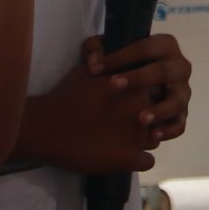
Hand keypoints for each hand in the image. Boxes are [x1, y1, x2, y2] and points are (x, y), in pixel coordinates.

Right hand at [19, 45, 162, 173]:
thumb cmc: (67, 96)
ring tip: (120, 140)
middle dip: (147, 117)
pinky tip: (122, 156)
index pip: (157, 91)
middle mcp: (144, 108)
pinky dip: (138, 159)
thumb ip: (103, 55)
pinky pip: (148, 160)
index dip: (144, 97)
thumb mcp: (86, 68)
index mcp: (137, 86)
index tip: (130, 102)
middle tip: (125, 122)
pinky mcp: (132, 159)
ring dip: (143, 140)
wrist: (49, 127)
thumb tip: (108, 48)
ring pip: (155, 138)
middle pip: (159, 114)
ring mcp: (140, 135)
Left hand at [86, 33, 193, 145]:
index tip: (94, 69)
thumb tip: (93, 62)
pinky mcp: (181, 113)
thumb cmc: (120, 64)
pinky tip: (151, 136)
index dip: (119, 57)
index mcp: (165, 45)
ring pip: (176, 101)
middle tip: (113, 86)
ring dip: (159, 110)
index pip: (145, 48)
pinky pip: (179, 124)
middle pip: (163, 71)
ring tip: (140, 119)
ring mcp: (182, 91)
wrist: (136, 85)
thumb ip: (94, 49)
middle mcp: (179, 66)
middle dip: (139, 78)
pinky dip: (168, 131)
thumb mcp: (107, 52)